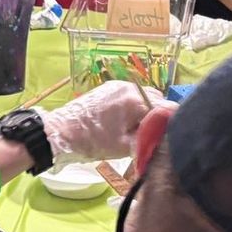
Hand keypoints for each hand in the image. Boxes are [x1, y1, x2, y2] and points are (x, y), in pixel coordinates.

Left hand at [43, 81, 166, 161]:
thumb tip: (163, 137)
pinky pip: (129, 95)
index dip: (171, 124)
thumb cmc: (93, 141)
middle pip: (157, 100)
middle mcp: (131, 87)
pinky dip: (132, 106)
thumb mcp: (125, 146)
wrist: (60, 132)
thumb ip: (149, 138)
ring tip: (135, 130)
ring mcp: (118, 85)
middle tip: (150, 135)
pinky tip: (124, 121)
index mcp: (137, 100)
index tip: (168, 137)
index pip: (167, 108)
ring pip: (143, 97)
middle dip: (157, 117)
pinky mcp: (108, 88)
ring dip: (145, 111)